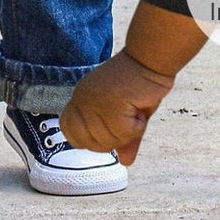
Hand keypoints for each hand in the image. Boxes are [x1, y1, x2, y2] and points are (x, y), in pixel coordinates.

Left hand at [60, 51, 174, 165]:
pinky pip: (126, 134)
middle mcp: (82, 100)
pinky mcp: (110, 104)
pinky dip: (138, 126)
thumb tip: (126, 161)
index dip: (89, 140)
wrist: (150, 57)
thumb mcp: (128, 113)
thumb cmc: (140, 82)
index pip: (69, 133)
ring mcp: (94, 103)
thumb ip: (123, 137)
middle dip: (114, 140)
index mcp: (81, 98)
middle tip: (128, 118)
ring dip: (129, 131)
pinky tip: (139, 106)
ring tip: (134, 107)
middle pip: (92, 145)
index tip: (110, 128)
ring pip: (110, 142)